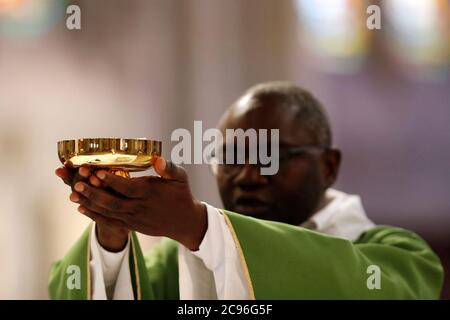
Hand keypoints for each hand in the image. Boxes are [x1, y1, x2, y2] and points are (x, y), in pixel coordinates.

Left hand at [69, 158, 207, 250]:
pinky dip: (94, 215)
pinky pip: (109, 221)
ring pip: (107, 212)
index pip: (126, 187)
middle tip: (78, 183)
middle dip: (93, 192)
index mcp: (149, 193)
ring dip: (89, 203)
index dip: (111, 180)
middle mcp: (139, 207)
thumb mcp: (180, 177)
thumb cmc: (181, 195)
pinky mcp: (131, 225)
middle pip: (112, 202)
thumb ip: (169, 168)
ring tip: (72, 193)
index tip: (97, 172)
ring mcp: (133, 218)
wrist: (184, 222)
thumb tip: (159, 160)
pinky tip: (81, 207)